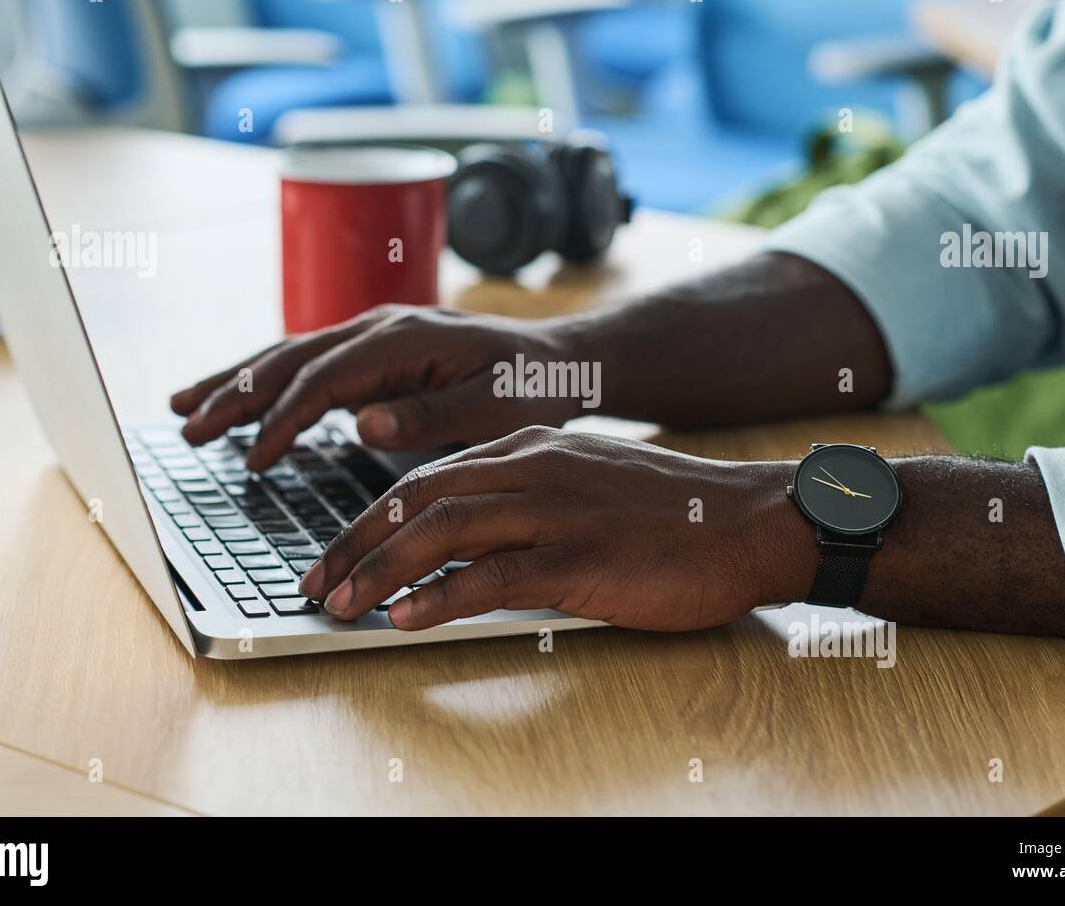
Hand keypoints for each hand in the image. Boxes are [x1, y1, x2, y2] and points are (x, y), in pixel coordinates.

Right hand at [170, 305, 586, 470]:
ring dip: (237, 381)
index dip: (284, 420)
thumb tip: (361, 422)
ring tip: (183, 407)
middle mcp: (381, 326)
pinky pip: (309, 363)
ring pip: (291, 354)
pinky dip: (268, 380)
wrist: (557, 360)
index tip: (252, 461)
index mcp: (405, 338)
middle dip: (235, 393)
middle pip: (291, 358)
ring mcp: (375, 333)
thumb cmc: (531, 388)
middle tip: (185, 427)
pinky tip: (238, 398)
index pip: (325, 380)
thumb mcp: (495, 408)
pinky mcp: (375, 349)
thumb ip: (432, 417)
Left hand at [297, 426, 813, 630]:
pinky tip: (406, 617)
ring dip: (381, 569)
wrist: (752, 522)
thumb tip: (465, 546)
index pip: (428, 476)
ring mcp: (559, 511)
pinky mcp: (585, 558)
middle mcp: (535, 468)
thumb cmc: (671, 514)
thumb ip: (526, 500)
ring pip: (445, 529)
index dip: (370, 517)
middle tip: (313, 582)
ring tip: (340, 604)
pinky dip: (442, 596)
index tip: (334, 552)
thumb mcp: (586, 485)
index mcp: (530, 447)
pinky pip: (496, 575)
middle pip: (418, 497)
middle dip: (354, 542)